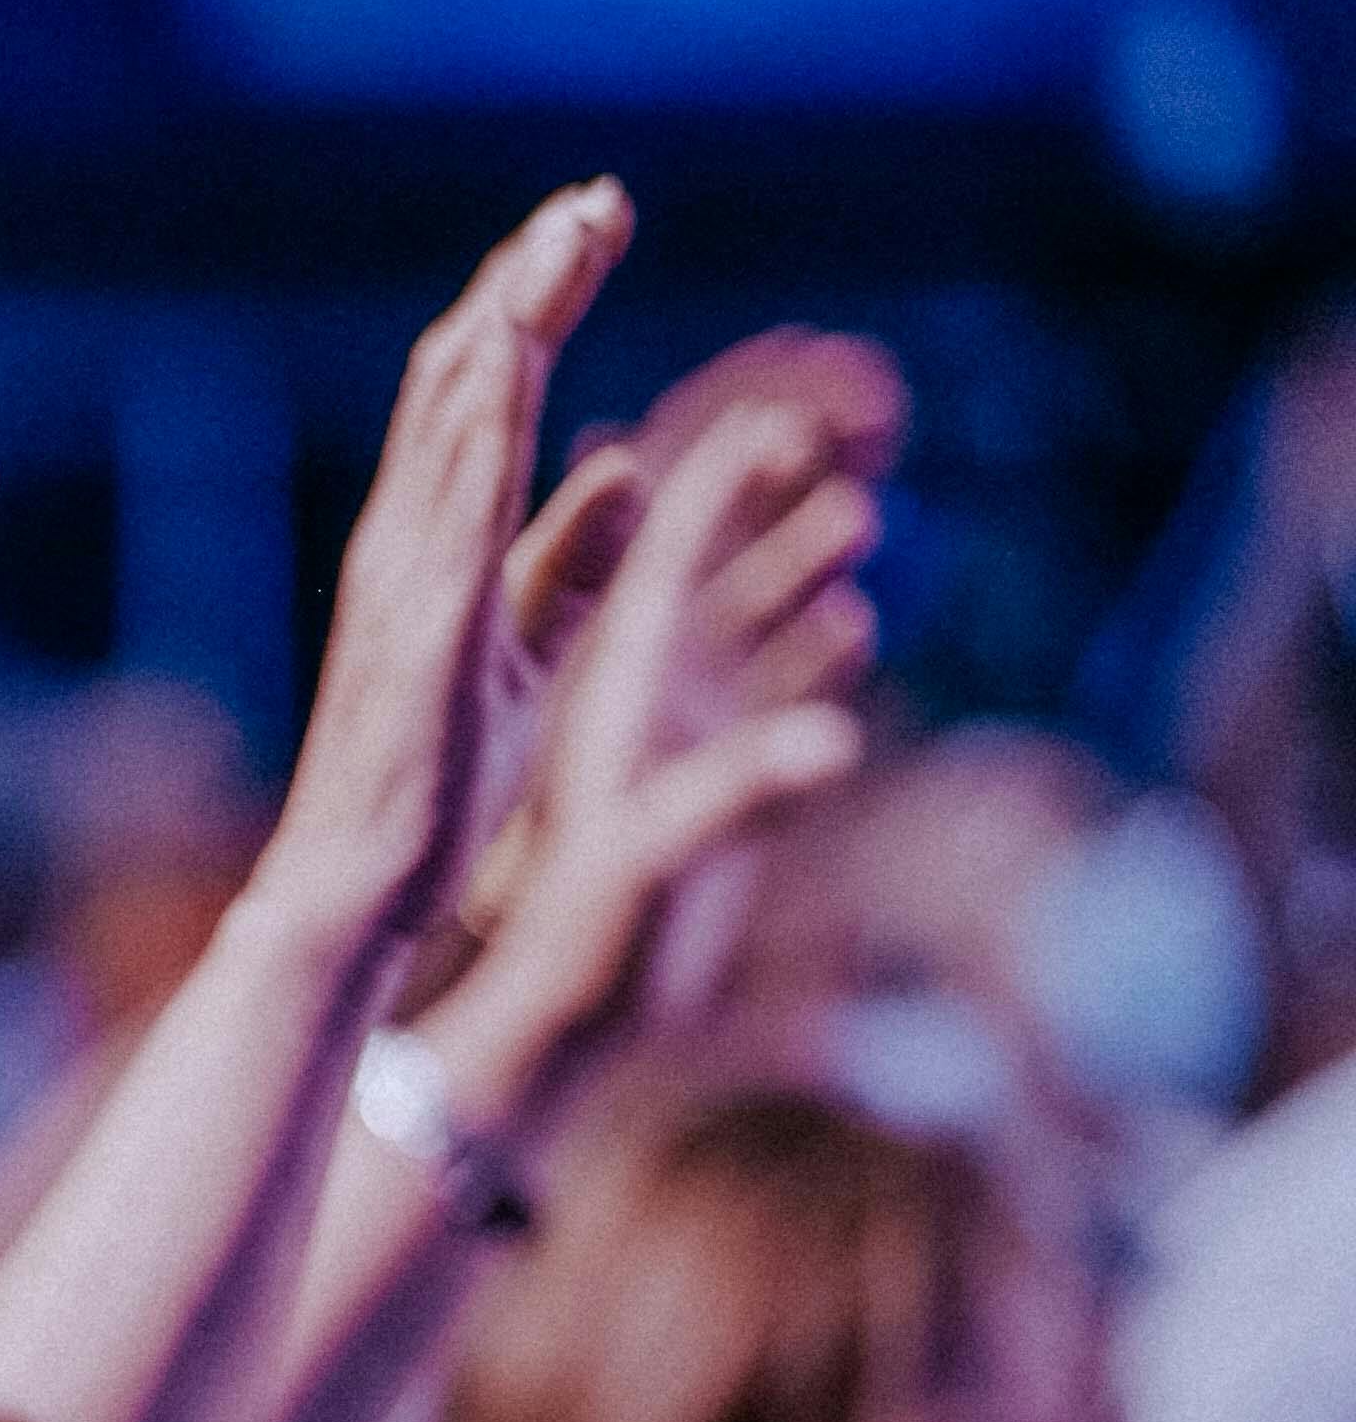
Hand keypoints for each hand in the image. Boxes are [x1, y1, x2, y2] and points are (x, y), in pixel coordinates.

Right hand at [258, 182, 633, 957]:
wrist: (357, 888)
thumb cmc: (435, 789)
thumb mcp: (529, 658)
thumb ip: (570, 567)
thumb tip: (629, 470)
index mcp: (429, 545)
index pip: (480, 396)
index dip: (536, 306)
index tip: (593, 233)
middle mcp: (405, 537)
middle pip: (467, 372)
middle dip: (533, 277)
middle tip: (600, 198)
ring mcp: (408, 572)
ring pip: (459, 407)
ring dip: (518, 308)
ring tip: (576, 227)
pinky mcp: (430, 620)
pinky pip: (460, 492)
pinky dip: (488, 405)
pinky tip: (521, 337)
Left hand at [445, 390, 879, 1086]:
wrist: (556, 1023)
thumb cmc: (591, 939)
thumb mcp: (663, 857)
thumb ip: (740, 795)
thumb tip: (833, 746)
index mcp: (624, 678)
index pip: (674, 540)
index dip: (728, 467)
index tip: (787, 398)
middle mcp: (647, 686)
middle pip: (715, 552)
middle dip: (778, 487)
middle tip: (855, 419)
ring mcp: (674, 731)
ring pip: (739, 616)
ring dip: (796, 562)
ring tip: (865, 512)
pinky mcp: (699, 783)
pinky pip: (753, 694)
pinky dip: (802, 651)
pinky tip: (849, 626)